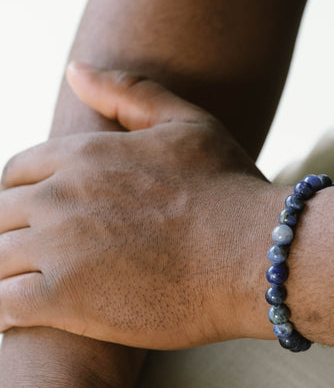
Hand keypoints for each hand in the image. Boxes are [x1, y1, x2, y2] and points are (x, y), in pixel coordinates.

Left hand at [0, 63, 277, 347]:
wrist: (254, 256)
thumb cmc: (229, 191)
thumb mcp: (187, 124)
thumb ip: (128, 93)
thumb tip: (74, 69)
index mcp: (82, 156)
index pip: (15, 172)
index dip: (18, 194)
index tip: (33, 217)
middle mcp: (59, 197)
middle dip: (8, 233)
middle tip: (28, 255)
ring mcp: (57, 248)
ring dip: (1, 271)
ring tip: (17, 283)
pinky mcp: (64, 301)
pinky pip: (2, 305)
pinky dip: (0, 312)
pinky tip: (11, 318)